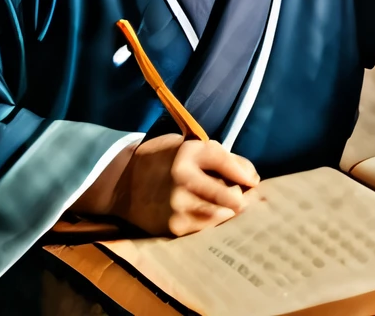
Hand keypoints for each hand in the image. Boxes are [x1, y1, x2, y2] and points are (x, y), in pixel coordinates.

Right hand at [100, 134, 263, 236]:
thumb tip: (252, 179)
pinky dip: (211, 222)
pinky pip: (207, 227)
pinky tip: (202, 214)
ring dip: (226, 212)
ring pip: (223, 215)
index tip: (251, 182)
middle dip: (240, 198)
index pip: (229, 163)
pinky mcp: (174, 225)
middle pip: (232, 197)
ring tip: (220, 206)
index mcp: (188, 152)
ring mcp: (178, 205)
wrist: (122, 183)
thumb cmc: (164, 161)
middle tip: (238, 198)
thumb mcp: (190, 147)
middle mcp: (183, 178)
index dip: (245, 174)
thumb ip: (222, 158)